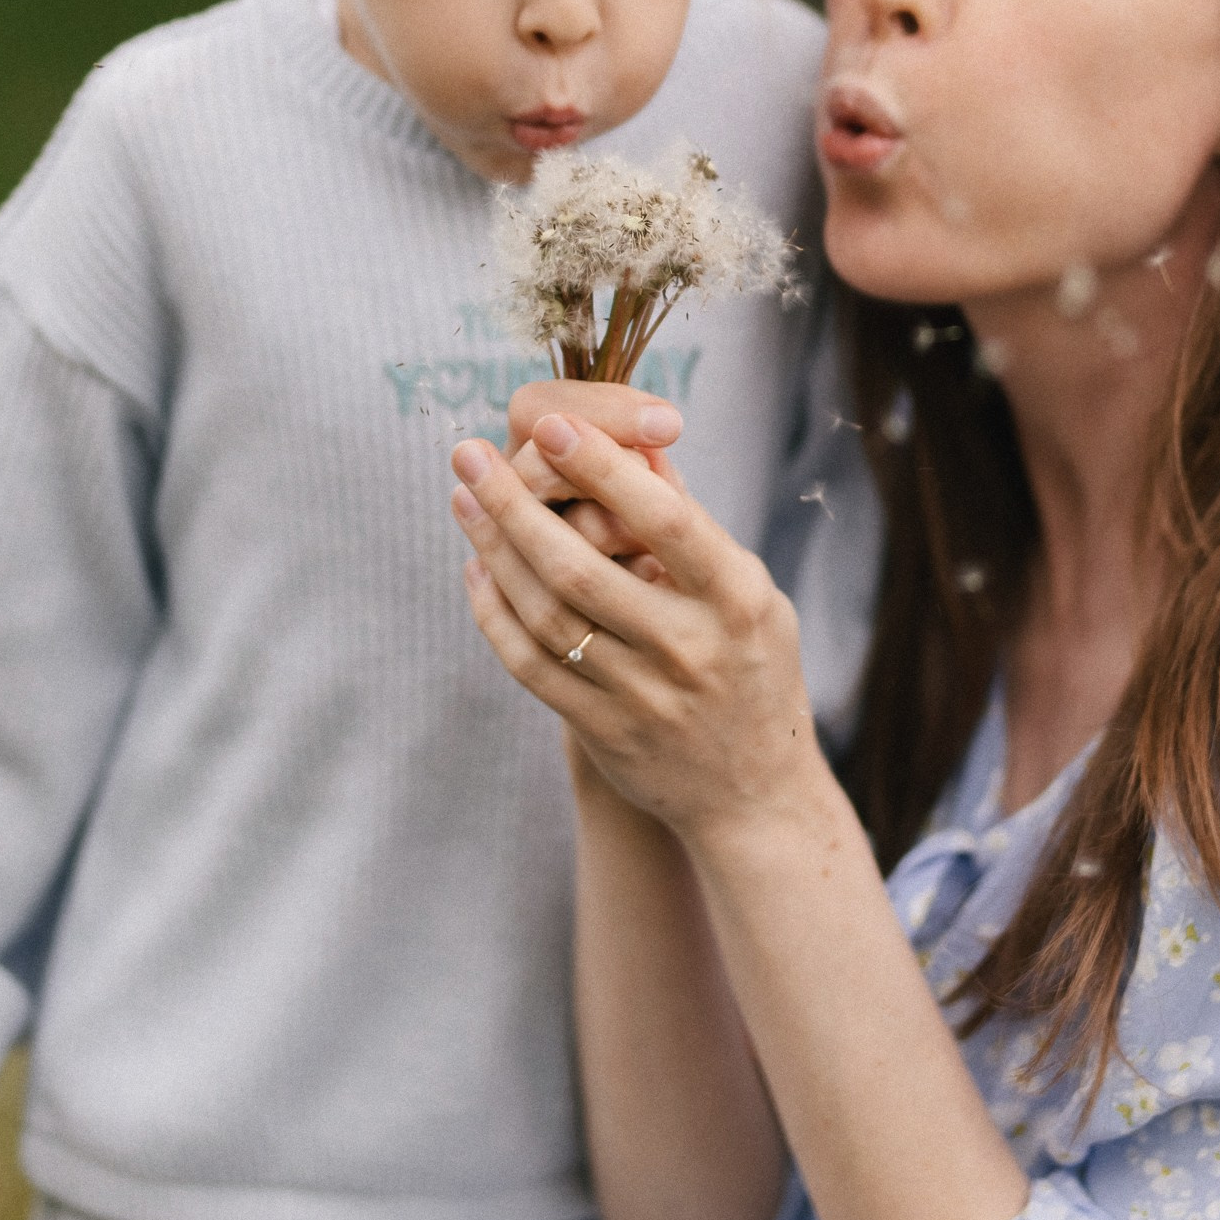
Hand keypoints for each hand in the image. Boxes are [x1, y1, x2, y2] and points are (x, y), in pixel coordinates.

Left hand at [452, 417, 822, 843]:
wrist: (756, 795)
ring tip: (463, 499)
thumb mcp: (753, 592)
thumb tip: (637, 443)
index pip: (662, 520)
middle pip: (580, 567)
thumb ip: (695, 526)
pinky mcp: (603, 732)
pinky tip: (477, 570)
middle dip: (515, 503)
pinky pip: (531, 664)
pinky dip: (494, 613)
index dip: (601, 468)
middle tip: (470, 453)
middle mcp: (688, 646)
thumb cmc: (754, 667)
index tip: (551, 424)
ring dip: (493, 550)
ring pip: (544, 614)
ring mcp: (642, 695)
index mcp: (736, 598)